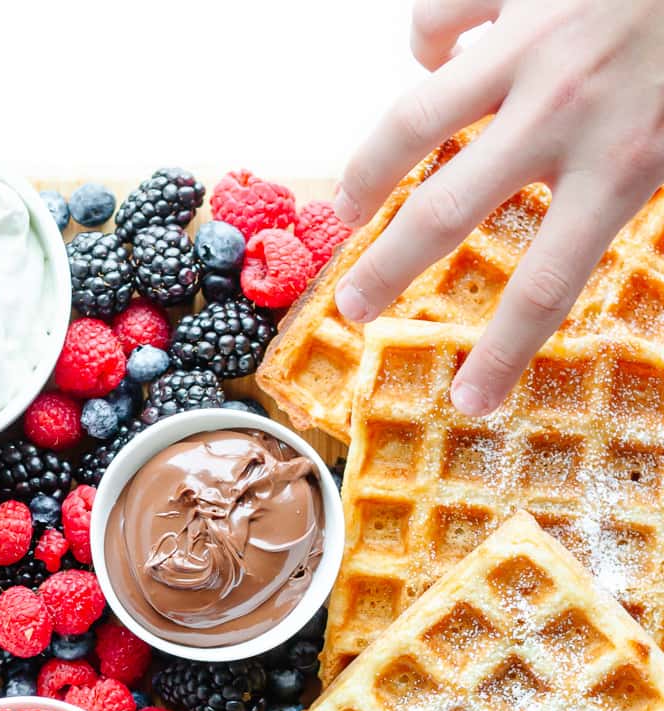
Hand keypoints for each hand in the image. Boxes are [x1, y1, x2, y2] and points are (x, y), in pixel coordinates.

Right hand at [332, 0, 663, 411]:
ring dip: (368, 171)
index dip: (499, 356)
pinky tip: (437, 61)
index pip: (542, 290)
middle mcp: (560, 111)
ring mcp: (530, 42)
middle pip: (444, 214)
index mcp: (621, 164)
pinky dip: (429, 45)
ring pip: (413, 119)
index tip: (468, 400)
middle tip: (355, 309)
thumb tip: (614, 232)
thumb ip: (647, 192)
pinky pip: (439, 19)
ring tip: (350, 207)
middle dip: (386, 273)